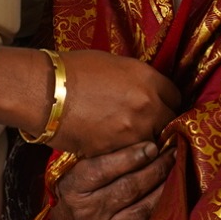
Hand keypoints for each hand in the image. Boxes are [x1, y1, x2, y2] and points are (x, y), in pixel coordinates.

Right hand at [49, 51, 179, 157]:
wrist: (45, 91)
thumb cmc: (74, 70)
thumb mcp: (115, 64)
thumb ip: (138, 79)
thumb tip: (148, 91)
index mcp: (148, 79)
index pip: (176, 97)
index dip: (168, 102)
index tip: (161, 106)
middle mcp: (147, 106)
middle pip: (169, 123)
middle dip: (161, 123)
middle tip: (149, 124)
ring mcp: (132, 132)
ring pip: (152, 143)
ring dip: (146, 141)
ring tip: (132, 138)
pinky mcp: (115, 151)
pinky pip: (130, 155)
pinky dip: (126, 154)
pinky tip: (116, 146)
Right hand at [50, 141, 175, 219]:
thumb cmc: (82, 188)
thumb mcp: (80, 168)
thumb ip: (103, 154)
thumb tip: (142, 141)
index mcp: (75, 189)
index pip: (103, 170)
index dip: (130, 157)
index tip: (152, 146)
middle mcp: (90, 213)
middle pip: (128, 188)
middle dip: (155, 168)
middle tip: (173, 152)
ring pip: (143, 209)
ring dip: (165, 186)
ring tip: (178, 168)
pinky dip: (166, 208)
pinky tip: (176, 192)